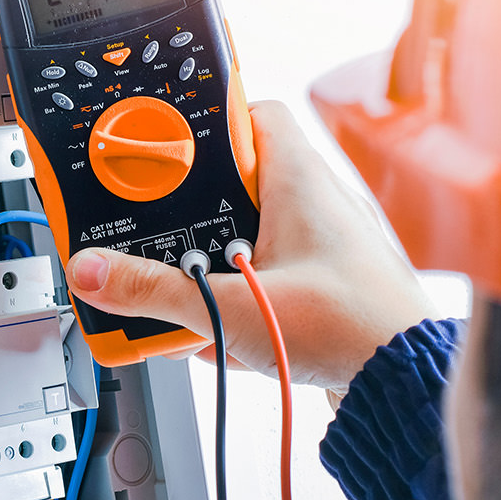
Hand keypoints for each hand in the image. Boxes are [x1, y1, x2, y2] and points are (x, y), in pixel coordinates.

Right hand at [65, 101, 434, 388]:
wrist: (404, 387)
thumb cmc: (354, 328)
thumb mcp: (233, 308)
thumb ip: (156, 292)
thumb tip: (96, 273)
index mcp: (299, 179)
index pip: (248, 112)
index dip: (203, 122)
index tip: (160, 145)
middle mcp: (315, 204)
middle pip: (234, 184)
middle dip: (191, 218)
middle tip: (157, 237)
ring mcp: (323, 247)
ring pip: (247, 239)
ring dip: (212, 271)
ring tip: (188, 299)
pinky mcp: (326, 289)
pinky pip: (267, 282)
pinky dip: (240, 306)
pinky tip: (224, 340)